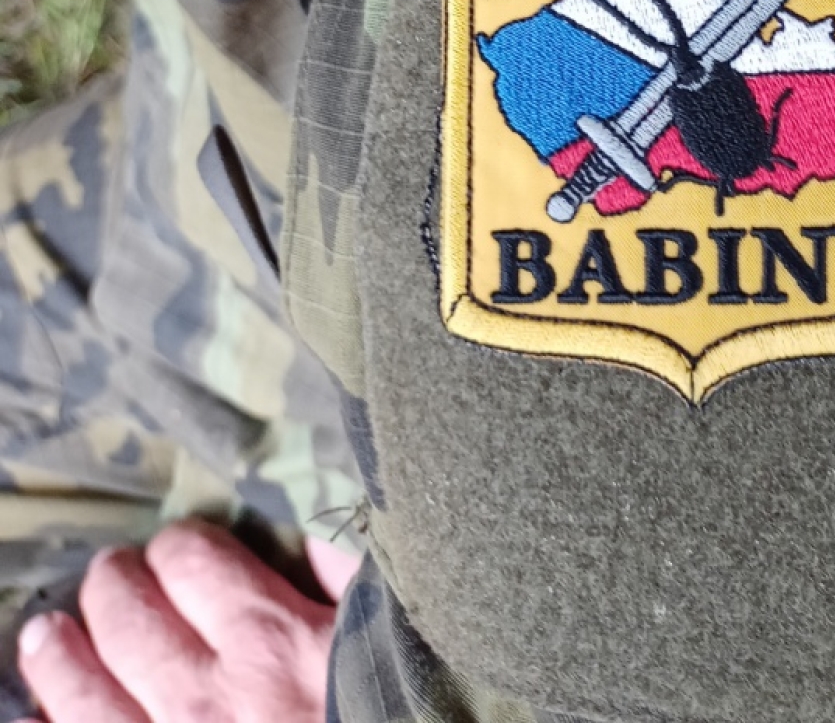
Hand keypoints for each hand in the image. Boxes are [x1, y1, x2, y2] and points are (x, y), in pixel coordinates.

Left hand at [17, 519, 357, 722]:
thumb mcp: (385, 650)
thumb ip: (349, 587)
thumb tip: (311, 544)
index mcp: (272, 641)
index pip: (193, 560)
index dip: (179, 547)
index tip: (176, 552)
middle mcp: (206, 695)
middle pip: (128, 613)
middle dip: (113, 586)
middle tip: (109, 580)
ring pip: (80, 689)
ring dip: (57, 654)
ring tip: (46, 637)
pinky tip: (26, 719)